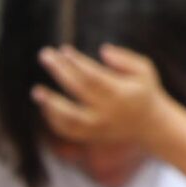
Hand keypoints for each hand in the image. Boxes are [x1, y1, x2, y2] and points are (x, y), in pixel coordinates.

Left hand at [34, 43, 176, 149]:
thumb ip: (125, 59)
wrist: (149, 126)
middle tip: (44, 55)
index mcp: (121, 94)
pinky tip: (45, 104)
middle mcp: (108, 112)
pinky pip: (68, 131)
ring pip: (70, 119)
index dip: (77, 63)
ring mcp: (98, 127)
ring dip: (51, 105)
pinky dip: (54, 119)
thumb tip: (102, 50)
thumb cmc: (143, 90)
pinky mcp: (91, 137)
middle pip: (79, 90)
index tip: (64, 49)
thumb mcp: (144, 70)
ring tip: (36, 91)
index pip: (94, 76)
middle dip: (60, 71)